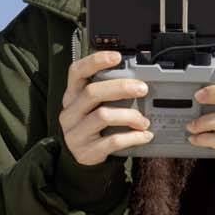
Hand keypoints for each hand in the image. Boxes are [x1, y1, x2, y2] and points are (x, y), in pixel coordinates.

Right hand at [61, 49, 152, 166]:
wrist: (79, 157)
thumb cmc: (91, 125)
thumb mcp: (91, 106)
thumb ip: (106, 92)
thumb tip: (137, 80)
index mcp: (72, 95)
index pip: (77, 72)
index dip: (95, 61)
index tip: (117, 57)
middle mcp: (70, 112)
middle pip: (92, 92)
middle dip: (120, 88)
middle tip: (142, 89)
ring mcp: (76, 133)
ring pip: (103, 116)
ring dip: (129, 116)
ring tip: (144, 121)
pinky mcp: (86, 152)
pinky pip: (112, 141)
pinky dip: (132, 137)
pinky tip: (144, 135)